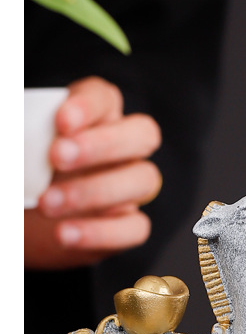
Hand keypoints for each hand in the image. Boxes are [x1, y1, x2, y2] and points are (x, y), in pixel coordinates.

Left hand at [24, 77, 162, 268]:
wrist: (21, 220)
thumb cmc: (22, 172)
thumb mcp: (16, 150)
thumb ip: (18, 137)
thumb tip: (13, 135)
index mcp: (96, 118)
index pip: (105, 99)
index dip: (89, 107)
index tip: (61, 121)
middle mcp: (123, 149)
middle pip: (141, 135)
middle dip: (102, 144)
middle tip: (57, 156)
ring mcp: (130, 188)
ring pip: (143, 179)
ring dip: (95, 191)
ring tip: (46, 203)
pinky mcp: (127, 225)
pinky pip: (134, 228)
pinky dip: (101, 232)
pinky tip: (64, 234)